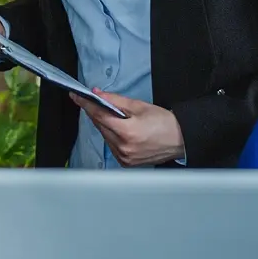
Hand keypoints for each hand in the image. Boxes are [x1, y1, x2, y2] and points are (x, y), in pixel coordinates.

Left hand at [69, 90, 184, 165]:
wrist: (181, 139)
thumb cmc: (164, 122)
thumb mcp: (139, 106)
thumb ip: (115, 101)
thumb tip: (97, 94)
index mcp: (127, 132)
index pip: (99, 116)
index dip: (86, 104)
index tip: (76, 96)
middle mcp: (123, 148)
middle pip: (100, 127)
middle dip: (96, 113)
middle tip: (94, 102)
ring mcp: (124, 158)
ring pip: (105, 137)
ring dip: (105, 125)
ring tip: (114, 117)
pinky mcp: (126, 163)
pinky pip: (112, 146)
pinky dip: (112, 137)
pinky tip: (120, 130)